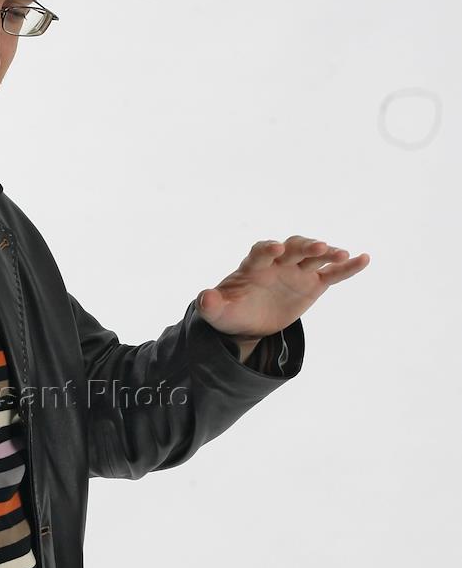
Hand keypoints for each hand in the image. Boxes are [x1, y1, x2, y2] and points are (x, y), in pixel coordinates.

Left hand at [196, 235, 369, 338]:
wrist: (248, 321)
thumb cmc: (231, 311)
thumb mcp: (218, 312)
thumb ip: (211, 304)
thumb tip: (204, 298)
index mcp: (253, 266)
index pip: (261, 251)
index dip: (268, 248)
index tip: (275, 249)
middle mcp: (278, 263)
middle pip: (293, 248)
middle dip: (304, 246)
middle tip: (318, 246)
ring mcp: (297, 271)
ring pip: (314, 257)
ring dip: (328, 253)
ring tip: (342, 254)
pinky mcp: (312, 284)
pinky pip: (332, 274)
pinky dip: (348, 267)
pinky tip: (364, 259)